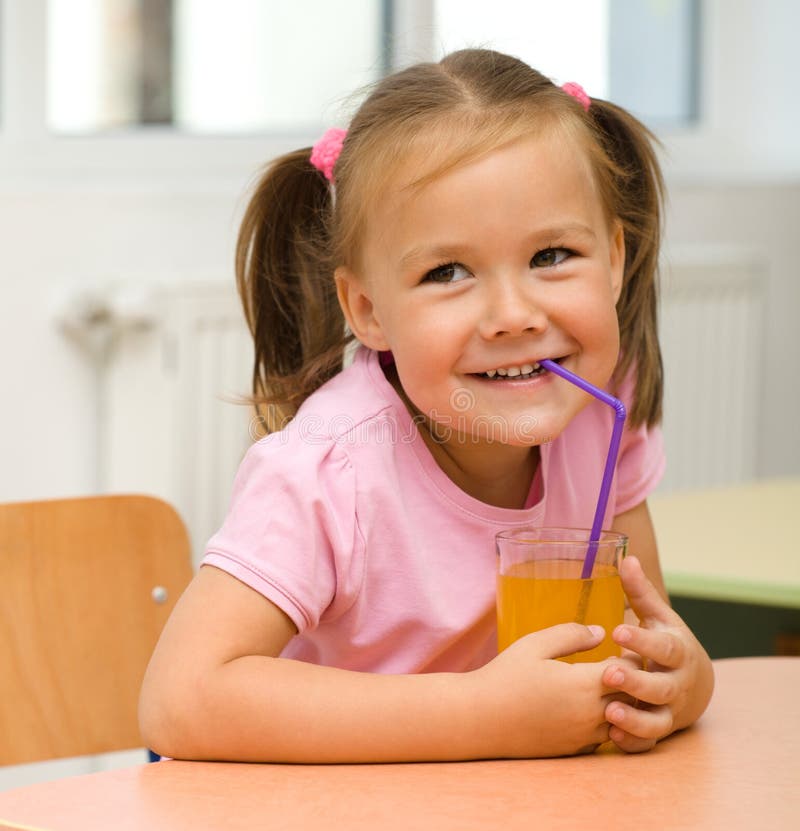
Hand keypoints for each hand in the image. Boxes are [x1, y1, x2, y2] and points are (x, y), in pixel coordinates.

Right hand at [474, 623, 630, 757]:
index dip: (630, 657)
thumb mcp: (535, 645)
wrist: (479, 720)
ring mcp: (583, 737)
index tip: (622, 647)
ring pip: (623, 722)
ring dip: (621, 704)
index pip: (628, 671)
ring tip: (608, 686)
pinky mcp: (574, 751)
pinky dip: (606, 723)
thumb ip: (571, 634)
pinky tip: (588, 708)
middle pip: (632, 698)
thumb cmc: (505, 677)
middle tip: (622, 665)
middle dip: (632, 681)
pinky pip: (605, 737)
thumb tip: (601, 632)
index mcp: (584, 684)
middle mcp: (590, 715)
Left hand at [601, 556, 714, 752]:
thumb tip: (625, 557)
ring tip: (609, 711)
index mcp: (676, 652)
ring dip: (635, 719)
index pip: (662, 647)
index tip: (617, 631)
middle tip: (609, 673)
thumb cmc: (667, 642)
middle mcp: (676, 684)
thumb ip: (640, 592)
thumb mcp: (658, 616)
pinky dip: (633, 742)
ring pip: (657, 721)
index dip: (642, 641)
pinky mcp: (659, 730)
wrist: (695, 683)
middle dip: (637, 682)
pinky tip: (611, 737)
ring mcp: (670, 711)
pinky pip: (648, 743)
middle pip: (661, 688)